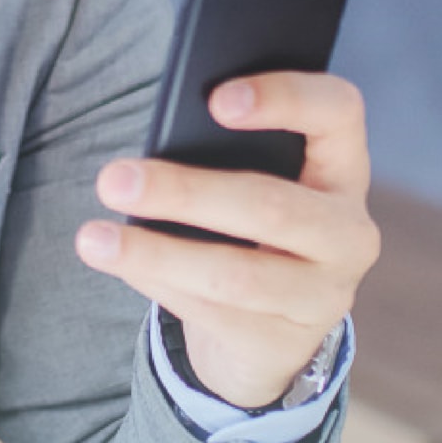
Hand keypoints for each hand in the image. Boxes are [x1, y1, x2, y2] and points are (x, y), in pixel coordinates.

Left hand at [72, 71, 379, 408]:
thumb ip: (224, 158)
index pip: (338, 111)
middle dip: (185, 192)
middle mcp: (348, 232)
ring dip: (156, 253)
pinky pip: (212, 313)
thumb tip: (149, 160)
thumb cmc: (250, 232)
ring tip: (94, 238)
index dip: (286, 98)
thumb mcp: (254, 184)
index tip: (216, 100)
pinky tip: (122, 265)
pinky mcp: (285, 344)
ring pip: (235, 274)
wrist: (269, 331)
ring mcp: (324, 295)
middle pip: (271, 205)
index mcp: (342, 169)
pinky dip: (158, 284)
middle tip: (113, 180)